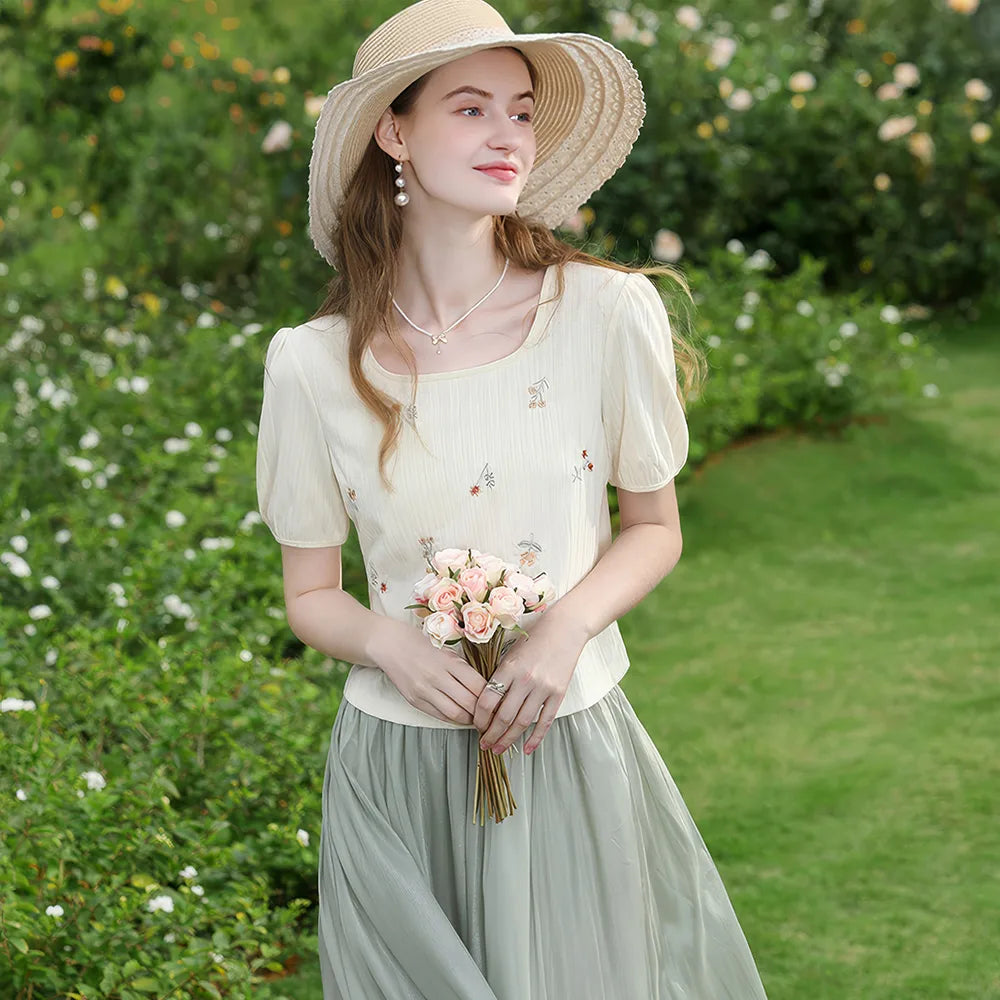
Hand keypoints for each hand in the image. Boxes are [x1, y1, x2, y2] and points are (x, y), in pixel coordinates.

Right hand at [375, 618, 486, 725]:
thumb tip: (484, 686)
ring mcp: (424, 690)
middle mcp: (437, 677)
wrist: (388, 644)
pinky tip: (461, 717)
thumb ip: (463, 667)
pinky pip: (439, 715)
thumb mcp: (446, 649)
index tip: (500, 700)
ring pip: (455, 714)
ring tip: (479, 719)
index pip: (478, 685)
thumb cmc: (419, 642)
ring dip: (470, 719)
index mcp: (448, 661)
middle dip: (484, 712)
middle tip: (493, 714)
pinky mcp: (415, 700)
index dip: (492, 696)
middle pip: (469, 703)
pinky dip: (453, 719)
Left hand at [473, 611, 588, 755]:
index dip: (479, 718)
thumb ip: (500, 674)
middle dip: (491, 734)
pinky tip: (526, 748)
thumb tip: (487, 702)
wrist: (566, 628)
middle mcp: (525, 679)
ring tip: (499, 749)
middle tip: (484, 745)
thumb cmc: (535, 637)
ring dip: (509, 739)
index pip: (487, 700)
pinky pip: (545, 721)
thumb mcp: (511, 651)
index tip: (476, 726)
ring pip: (522, 722)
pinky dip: (536, 738)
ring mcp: (543, 688)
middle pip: (503, 716)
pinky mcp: (558, 693)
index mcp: (509, 667)